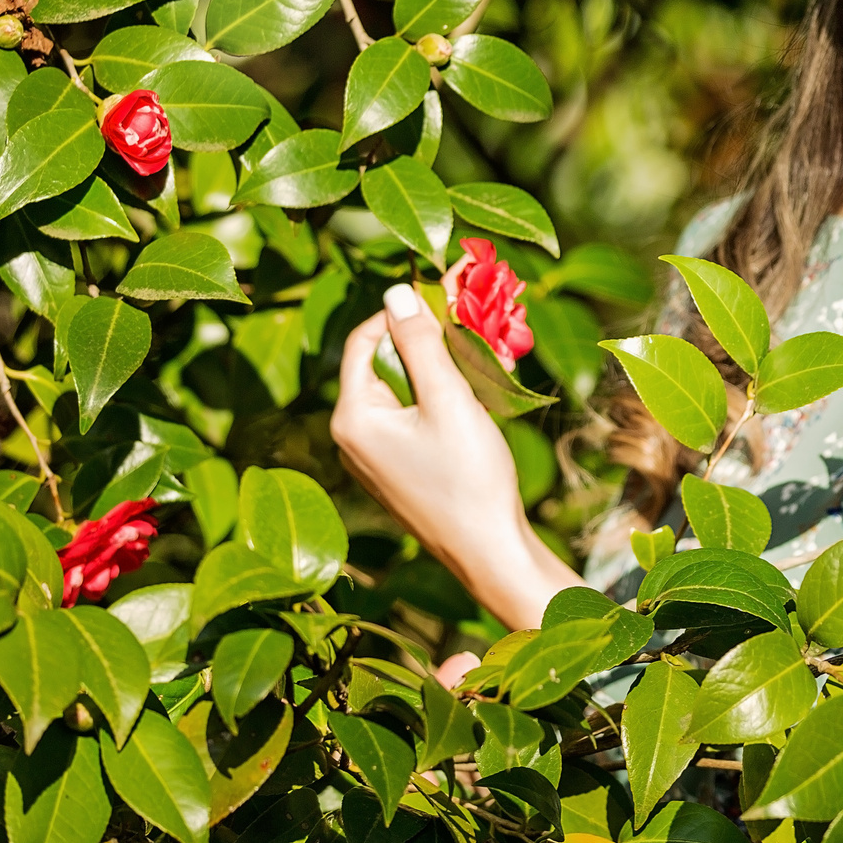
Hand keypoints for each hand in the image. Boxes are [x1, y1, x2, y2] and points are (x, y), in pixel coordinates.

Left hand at [333, 286, 586, 628]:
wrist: (489, 551)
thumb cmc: (469, 476)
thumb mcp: (449, 400)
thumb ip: (421, 344)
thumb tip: (396, 291)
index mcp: (353, 416)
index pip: (366, 339)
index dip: (405, 314)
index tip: (450, 300)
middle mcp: (353, 435)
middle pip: (385, 363)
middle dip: (432, 344)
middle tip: (478, 333)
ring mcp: (373, 455)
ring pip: (404, 389)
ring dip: (444, 371)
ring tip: (488, 367)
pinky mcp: (397, 468)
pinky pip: (413, 416)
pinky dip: (444, 401)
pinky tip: (480, 402)